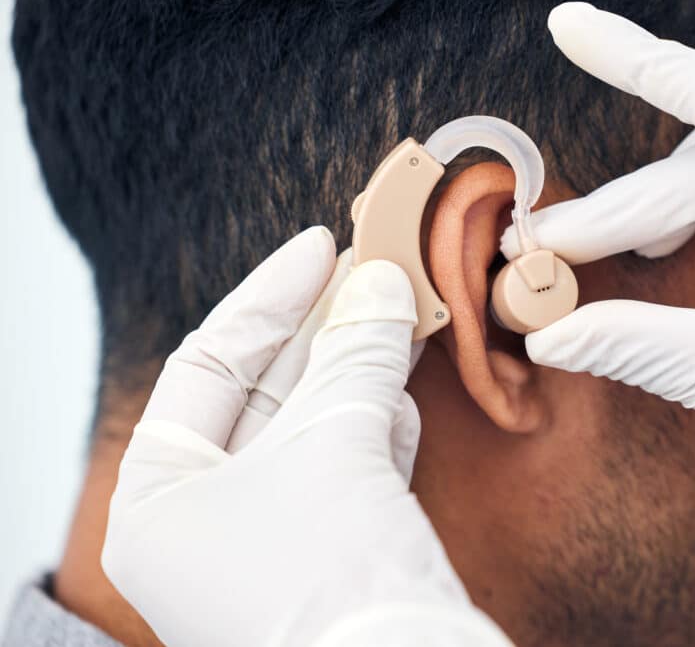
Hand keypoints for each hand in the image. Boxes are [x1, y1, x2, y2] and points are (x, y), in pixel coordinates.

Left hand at [102, 227, 509, 646]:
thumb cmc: (330, 579)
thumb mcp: (334, 446)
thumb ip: (355, 355)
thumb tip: (381, 283)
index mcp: (160, 500)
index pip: (207, 366)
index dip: (268, 297)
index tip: (319, 247)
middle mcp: (204, 521)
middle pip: (266, 393)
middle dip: (323, 330)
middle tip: (370, 272)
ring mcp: (268, 539)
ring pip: (314, 427)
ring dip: (358, 370)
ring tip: (396, 311)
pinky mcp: (326, 552)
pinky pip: (346, 466)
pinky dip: (375, 422)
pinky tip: (401, 382)